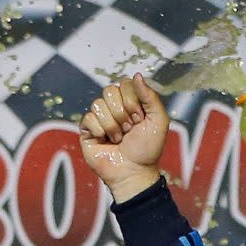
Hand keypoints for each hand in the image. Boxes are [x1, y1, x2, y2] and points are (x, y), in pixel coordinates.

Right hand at [79, 73, 167, 202]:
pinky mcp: (87, 128)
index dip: (133, 101)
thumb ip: (151, 97)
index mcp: (131, 102)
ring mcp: (99, 116)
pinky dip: (101, 131)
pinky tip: (106, 141)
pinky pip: (88, 117)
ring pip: (98, 104)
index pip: (124, 84)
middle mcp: (114, 106)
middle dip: (123, 113)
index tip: (140, 119)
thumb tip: (136, 75)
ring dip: (113, 125)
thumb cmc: (148, 149)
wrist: (134, 171)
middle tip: (130, 130)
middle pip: (109, 90)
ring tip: (119, 139)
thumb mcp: (159, 121)